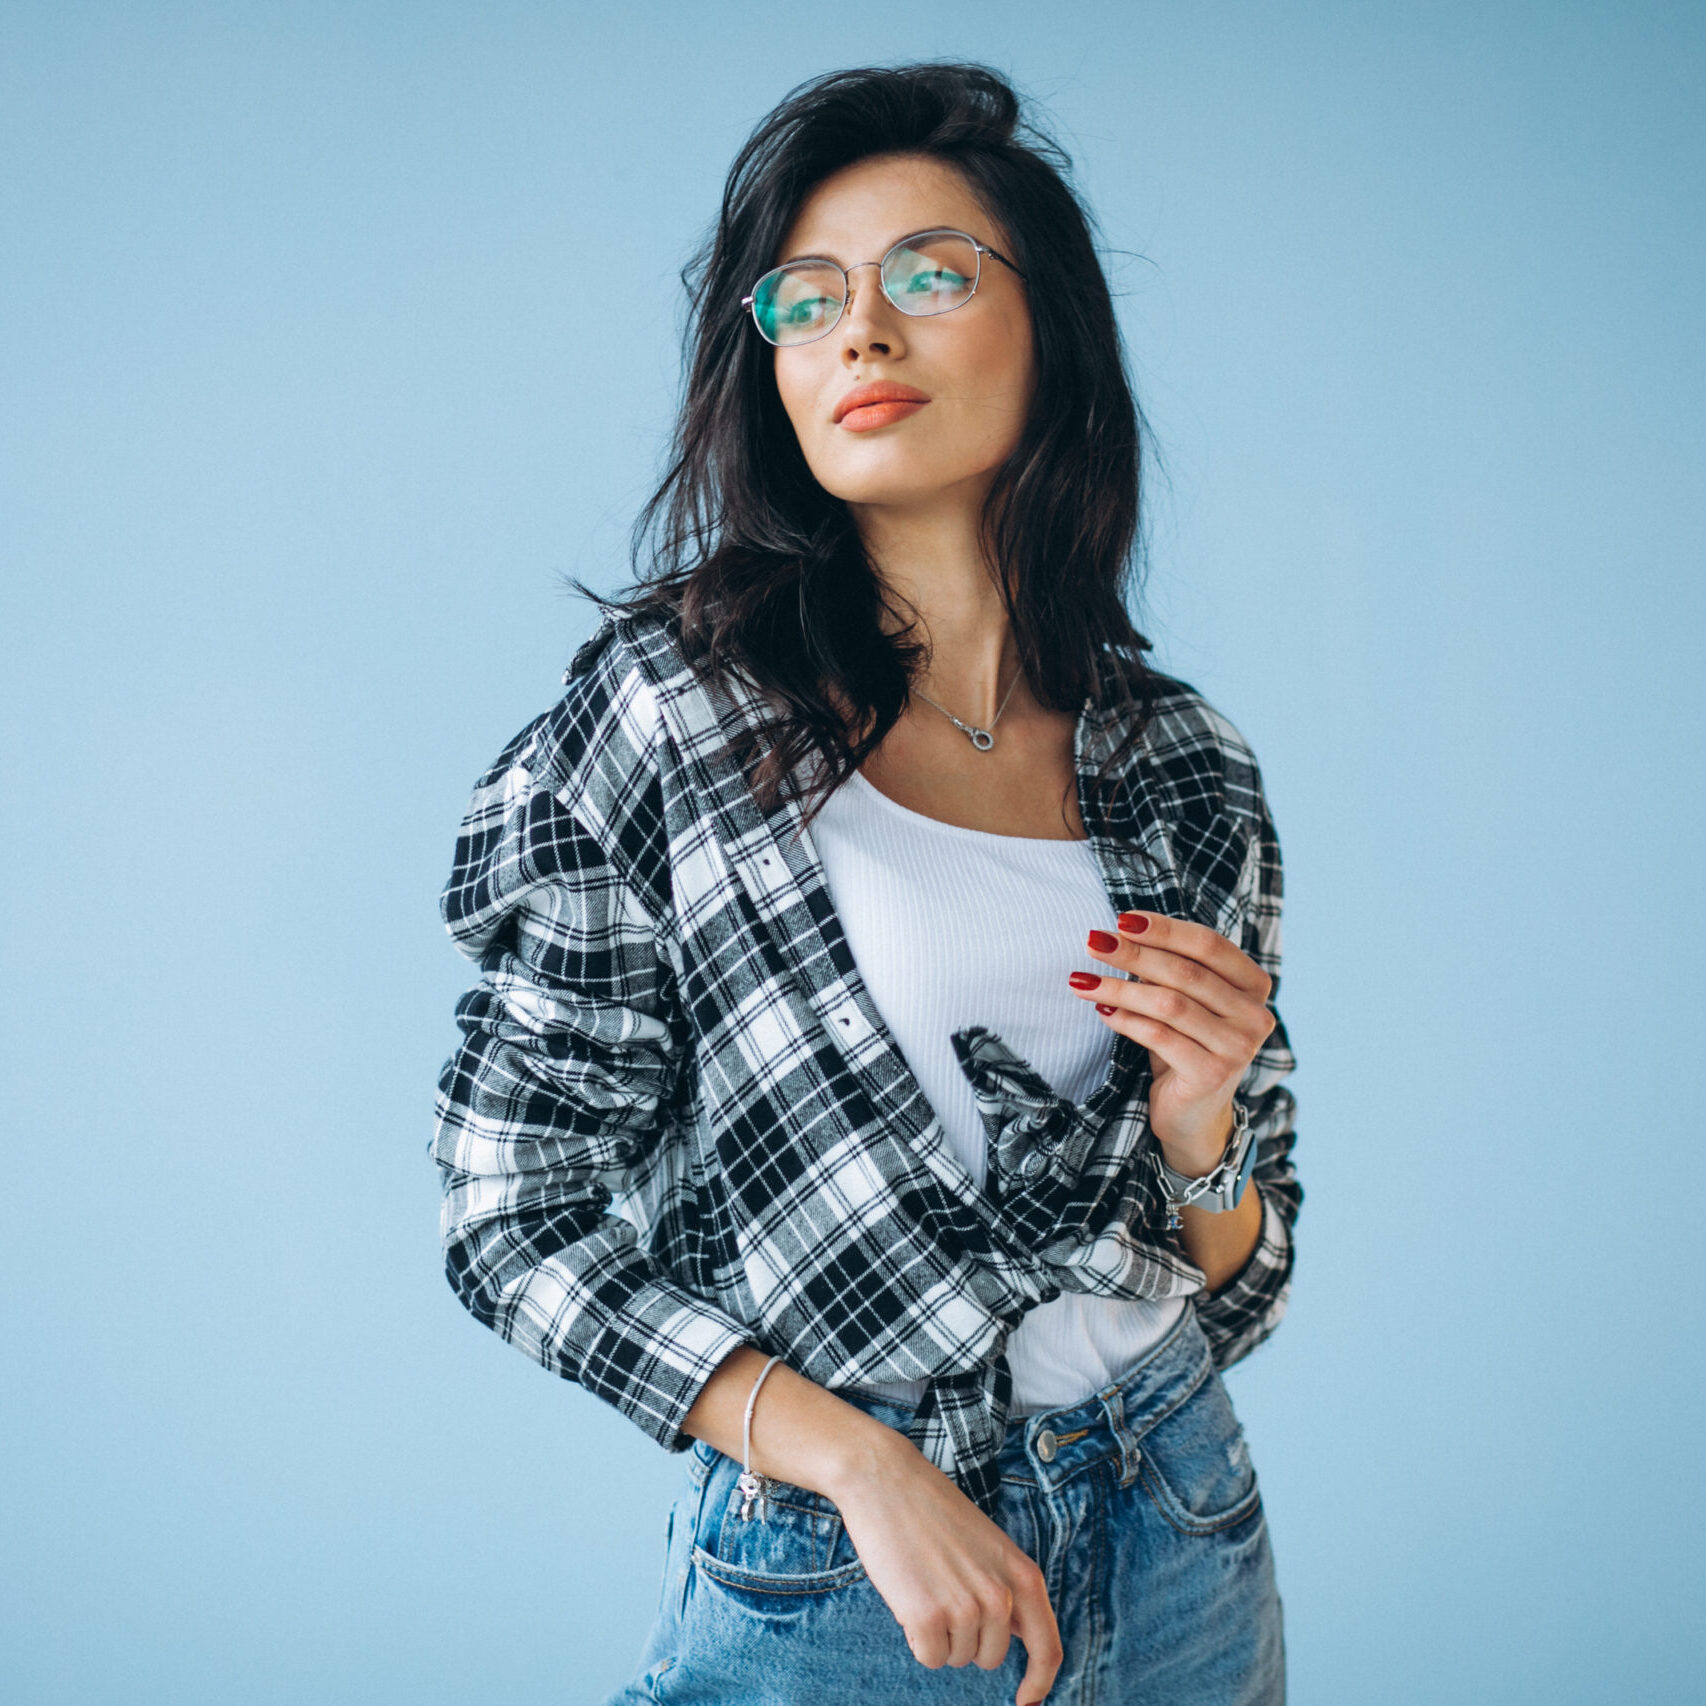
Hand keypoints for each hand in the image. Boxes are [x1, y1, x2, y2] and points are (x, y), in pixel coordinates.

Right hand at [827, 1430, 1062, 1705]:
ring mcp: (966, 1608)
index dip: (1039, 1682)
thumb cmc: (933, 1511)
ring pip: (957, 1657)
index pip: (1047, 1649)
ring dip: (939, 1634)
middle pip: (990, 1657)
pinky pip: (929, 1657)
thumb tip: (1014, 1639)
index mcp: (1023, 1575)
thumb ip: (1007, 1590)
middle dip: (966, 1637)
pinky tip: (908, 1596)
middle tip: (944, 1591)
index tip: (1026, 1701)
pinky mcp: (928, 1616)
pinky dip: (916, 1638)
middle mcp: (1001, 1596)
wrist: (887, 1480)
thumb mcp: (989, 1547)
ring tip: (926, 1584)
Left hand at [1068, 910, 1274, 1175]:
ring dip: (1120, 987)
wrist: (1193, 1115)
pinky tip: (1102, 1010)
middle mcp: (1255, 1015)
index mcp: (1254, 985)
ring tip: (1082, 980)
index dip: (1165, 929)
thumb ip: (1170, 968)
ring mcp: (1237, 1047)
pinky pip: (1160, 1037)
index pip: (1209, 945)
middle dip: (1134, 953)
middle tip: (1093, 942)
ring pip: (1170, 1004)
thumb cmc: (1185, 1045)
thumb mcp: (1185, 1001)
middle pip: (1187, 972)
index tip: (1122, 920)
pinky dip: (1126, 1020)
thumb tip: (1118, 932)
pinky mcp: (1212, 1074)